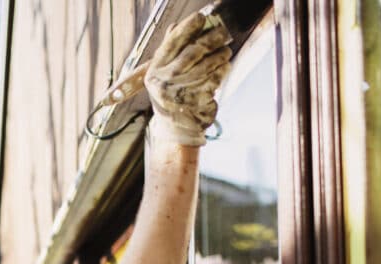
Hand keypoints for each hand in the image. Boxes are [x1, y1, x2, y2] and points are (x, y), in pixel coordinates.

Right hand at [144, 11, 232, 145]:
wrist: (176, 128)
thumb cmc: (171, 96)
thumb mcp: (162, 75)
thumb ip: (169, 51)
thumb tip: (175, 27)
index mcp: (155, 72)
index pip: (172, 43)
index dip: (188, 28)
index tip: (201, 17)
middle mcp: (165, 82)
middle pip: (192, 52)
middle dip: (210, 40)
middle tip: (223, 33)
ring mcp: (180, 93)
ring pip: (206, 65)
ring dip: (220, 55)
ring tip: (226, 51)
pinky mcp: (196, 101)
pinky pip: (214, 80)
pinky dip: (222, 71)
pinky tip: (224, 66)